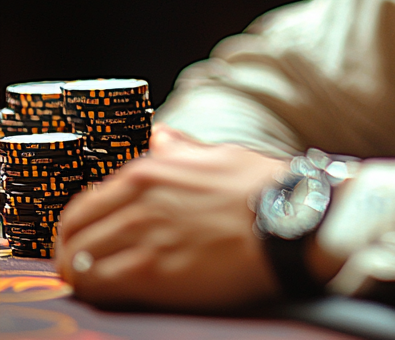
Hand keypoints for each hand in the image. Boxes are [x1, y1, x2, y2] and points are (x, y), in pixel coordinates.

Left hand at [55, 124, 285, 309]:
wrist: (288, 220)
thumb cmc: (260, 187)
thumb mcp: (217, 155)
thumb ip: (180, 150)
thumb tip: (161, 136)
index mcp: (149, 171)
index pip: (86, 202)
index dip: (81, 225)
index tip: (89, 238)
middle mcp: (138, 201)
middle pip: (73, 233)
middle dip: (72, 251)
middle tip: (83, 266)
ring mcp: (142, 237)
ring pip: (79, 262)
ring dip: (83, 274)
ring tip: (98, 283)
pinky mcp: (150, 273)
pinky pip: (100, 286)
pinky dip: (99, 291)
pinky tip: (112, 293)